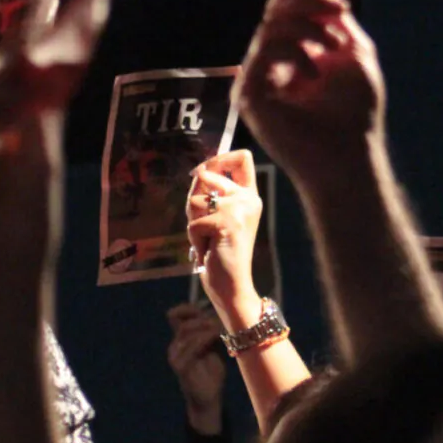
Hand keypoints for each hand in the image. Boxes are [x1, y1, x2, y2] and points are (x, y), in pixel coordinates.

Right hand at [166, 303, 225, 434]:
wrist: (208, 399)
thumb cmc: (211, 374)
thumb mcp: (212, 349)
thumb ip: (210, 333)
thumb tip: (215, 313)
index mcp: (180, 341)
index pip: (177, 317)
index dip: (188, 309)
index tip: (207, 308)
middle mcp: (174, 347)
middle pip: (184, 323)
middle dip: (202, 319)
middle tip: (218, 323)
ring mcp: (175, 357)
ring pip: (186, 332)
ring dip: (205, 328)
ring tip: (218, 329)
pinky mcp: (181, 367)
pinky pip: (191, 347)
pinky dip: (204, 339)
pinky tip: (215, 337)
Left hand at [185, 150, 263, 325]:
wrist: (231, 285)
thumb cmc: (219, 253)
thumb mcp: (215, 217)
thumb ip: (210, 193)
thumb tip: (198, 171)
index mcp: (249, 195)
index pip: (243, 157)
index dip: (219, 157)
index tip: (204, 171)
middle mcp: (248, 199)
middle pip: (207, 174)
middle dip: (194, 200)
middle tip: (205, 226)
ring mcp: (239, 209)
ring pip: (195, 201)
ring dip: (194, 224)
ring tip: (209, 240)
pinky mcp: (227, 223)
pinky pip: (194, 223)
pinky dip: (195, 239)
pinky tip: (210, 250)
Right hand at [234, 0, 385, 193]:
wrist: (351, 158)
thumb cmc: (355, 115)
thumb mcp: (354, 54)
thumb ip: (336, 19)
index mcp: (291, 52)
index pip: (286, 8)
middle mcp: (269, 62)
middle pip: (276, 10)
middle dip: (308, 0)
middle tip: (337, 9)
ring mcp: (255, 79)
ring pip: (270, 26)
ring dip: (308, 26)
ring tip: (335, 46)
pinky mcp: (247, 96)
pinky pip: (263, 52)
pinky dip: (293, 51)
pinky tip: (314, 72)